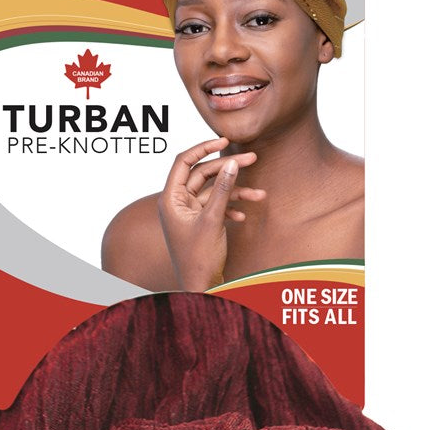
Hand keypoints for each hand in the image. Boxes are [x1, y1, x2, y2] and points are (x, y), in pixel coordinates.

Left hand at [158, 137, 265, 291]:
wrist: (199, 289)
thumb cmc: (199, 259)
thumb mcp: (213, 220)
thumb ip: (222, 190)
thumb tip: (231, 162)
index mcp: (170, 199)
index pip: (183, 161)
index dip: (203, 147)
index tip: (224, 140)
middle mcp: (177, 203)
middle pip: (202, 174)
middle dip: (227, 168)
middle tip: (252, 158)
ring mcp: (189, 213)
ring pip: (213, 192)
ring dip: (236, 192)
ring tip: (259, 194)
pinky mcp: (200, 223)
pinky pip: (216, 207)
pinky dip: (231, 208)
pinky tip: (244, 217)